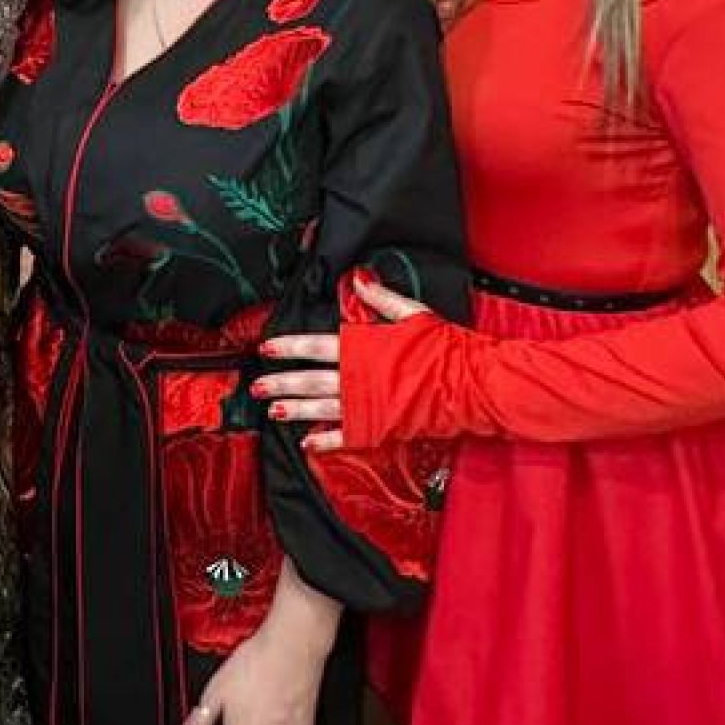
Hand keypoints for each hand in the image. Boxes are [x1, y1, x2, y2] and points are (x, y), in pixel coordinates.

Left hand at [257, 274, 431, 447]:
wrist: (467, 383)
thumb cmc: (442, 346)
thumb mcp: (411, 314)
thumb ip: (380, 300)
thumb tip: (357, 280)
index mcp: (361, 348)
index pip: (315, 346)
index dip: (289, 347)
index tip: (267, 348)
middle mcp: (356, 378)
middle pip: (310, 380)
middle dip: (282, 383)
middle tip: (257, 385)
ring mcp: (364, 407)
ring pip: (319, 409)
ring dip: (294, 409)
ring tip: (272, 410)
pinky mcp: (376, 430)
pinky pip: (342, 437)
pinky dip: (323, 442)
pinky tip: (306, 443)